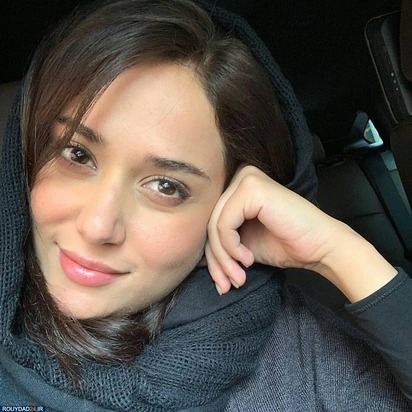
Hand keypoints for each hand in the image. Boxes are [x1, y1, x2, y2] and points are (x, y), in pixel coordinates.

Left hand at [206, 165, 396, 300]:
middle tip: (228, 284)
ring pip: (214, 225)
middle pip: (209, 223)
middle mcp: (239, 177)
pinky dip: (231, 247)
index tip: (223, 282)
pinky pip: (224, 223)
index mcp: (237, 188)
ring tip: (239, 277)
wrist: (320, 247)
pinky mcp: (251, 187)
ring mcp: (246, 179)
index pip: (210, 222)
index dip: (213, 256)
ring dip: (224, 259)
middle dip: (217, 260)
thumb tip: (194, 258)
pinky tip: (248, 259)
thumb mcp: (242, 245)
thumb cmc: (285, 244)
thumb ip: (219, 243)